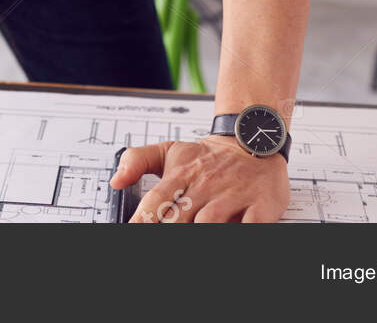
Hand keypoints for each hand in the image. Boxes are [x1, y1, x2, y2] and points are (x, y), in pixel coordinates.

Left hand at [112, 135, 289, 222]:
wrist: (252, 138)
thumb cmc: (210, 155)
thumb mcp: (170, 150)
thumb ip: (138, 161)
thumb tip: (116, 180)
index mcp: (181, 175)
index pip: (154, 204)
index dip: (143, 222)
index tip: (135, 230)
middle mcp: (205, 185)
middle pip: (179, 220)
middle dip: (169, 232)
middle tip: (163, 237)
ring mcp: (233, 195)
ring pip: (210, 223)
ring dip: (200, 230)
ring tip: (194, 232)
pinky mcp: (260, 204)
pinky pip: (250, 224)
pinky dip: (240, 229)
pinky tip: (231, 229)